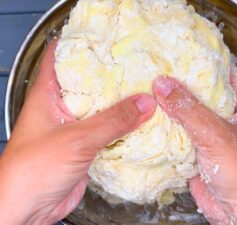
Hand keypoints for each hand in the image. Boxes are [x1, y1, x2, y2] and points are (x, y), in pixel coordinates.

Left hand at [0, 41, 155, 224]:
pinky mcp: (86, 147)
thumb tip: (145, 102)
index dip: (84, 44)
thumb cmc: (33, 170)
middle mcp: (63, 107)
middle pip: (90, 83)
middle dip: (113, 75)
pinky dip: (124, 127)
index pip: (63, 57)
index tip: (110, 39)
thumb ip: (113, 120)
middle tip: (139, 66)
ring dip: (122, 104)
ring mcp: (76, 128)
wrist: (29, 209)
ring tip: (146, 90)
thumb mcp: (76, 139)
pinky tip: (142, 122)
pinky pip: (109, 132)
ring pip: (102, 109)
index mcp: (49, 94)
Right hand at [153, 75, 236, 224]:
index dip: (199, 63)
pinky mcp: (195, 149)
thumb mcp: (216, 134)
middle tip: (153, 71)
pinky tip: (148, 120)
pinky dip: (164, 128)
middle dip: (177, 85)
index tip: (175, 54)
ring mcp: (207, 133)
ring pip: (185, 114)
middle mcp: (223, 117)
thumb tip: (163, 84)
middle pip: (198, 94)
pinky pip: (177, 133)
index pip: (219, 74)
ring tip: (146, 91)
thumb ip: (189, 109)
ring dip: (168, 107)